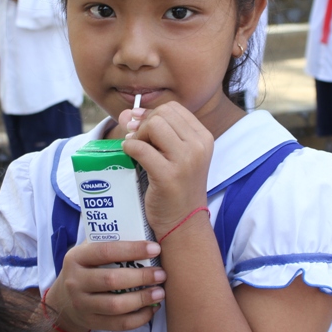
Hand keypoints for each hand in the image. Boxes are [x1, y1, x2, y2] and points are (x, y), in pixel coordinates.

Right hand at [46, 240, 166, 331]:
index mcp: (76, 257)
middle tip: (161, 274)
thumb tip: (145, 231)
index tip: (155, 249)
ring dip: (141, 299)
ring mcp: (81, 305)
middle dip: (141, 277)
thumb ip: (108, 241)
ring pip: (115, 306)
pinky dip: (138, 319)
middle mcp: (75, 282)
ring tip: (160, 292)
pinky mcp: (91, 323)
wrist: (63, 300)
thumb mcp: (88, 251)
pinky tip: (151, 309)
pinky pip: (118, 324)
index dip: (132, 250)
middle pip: (111, 280)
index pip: (105, 251)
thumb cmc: (86, 268)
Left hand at [122, 102, 212, 235]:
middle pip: (162, 114)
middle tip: (138, 141)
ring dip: (138, 135)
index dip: (152, 114)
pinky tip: (129, 155)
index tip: (141, 128)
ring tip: (136, 149)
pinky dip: (129, 148)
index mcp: (203, 138)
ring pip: (153, 125)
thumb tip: (128, 113)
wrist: (184, 223)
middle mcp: (199, 146)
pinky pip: (140, 148)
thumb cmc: (177, 188)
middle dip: (144, 124)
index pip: (172, 108)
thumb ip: (154, 131)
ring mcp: (186, 160)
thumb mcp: (175, 156)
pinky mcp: (169, 175)